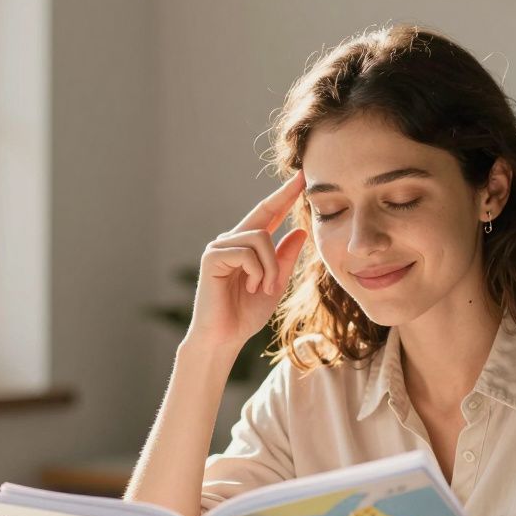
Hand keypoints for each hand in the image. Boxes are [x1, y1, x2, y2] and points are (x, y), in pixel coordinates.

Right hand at [185, 172, 308, 352]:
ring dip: (271, 267)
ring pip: (260, 237)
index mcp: (247, 246)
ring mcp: (219, 247)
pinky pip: (247, 252)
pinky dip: (257, 272)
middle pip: (264, 216)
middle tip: (302, 181)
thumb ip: (285, 259)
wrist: (224, 338)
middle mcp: (231, 240)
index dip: (284, 196)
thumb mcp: (274, 284)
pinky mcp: (212, 257)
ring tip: (264, 288)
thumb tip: (300, 231)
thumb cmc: (245, 315)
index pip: (268, 214)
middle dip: (284, 198)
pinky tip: (251, 288)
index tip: (301, 177)